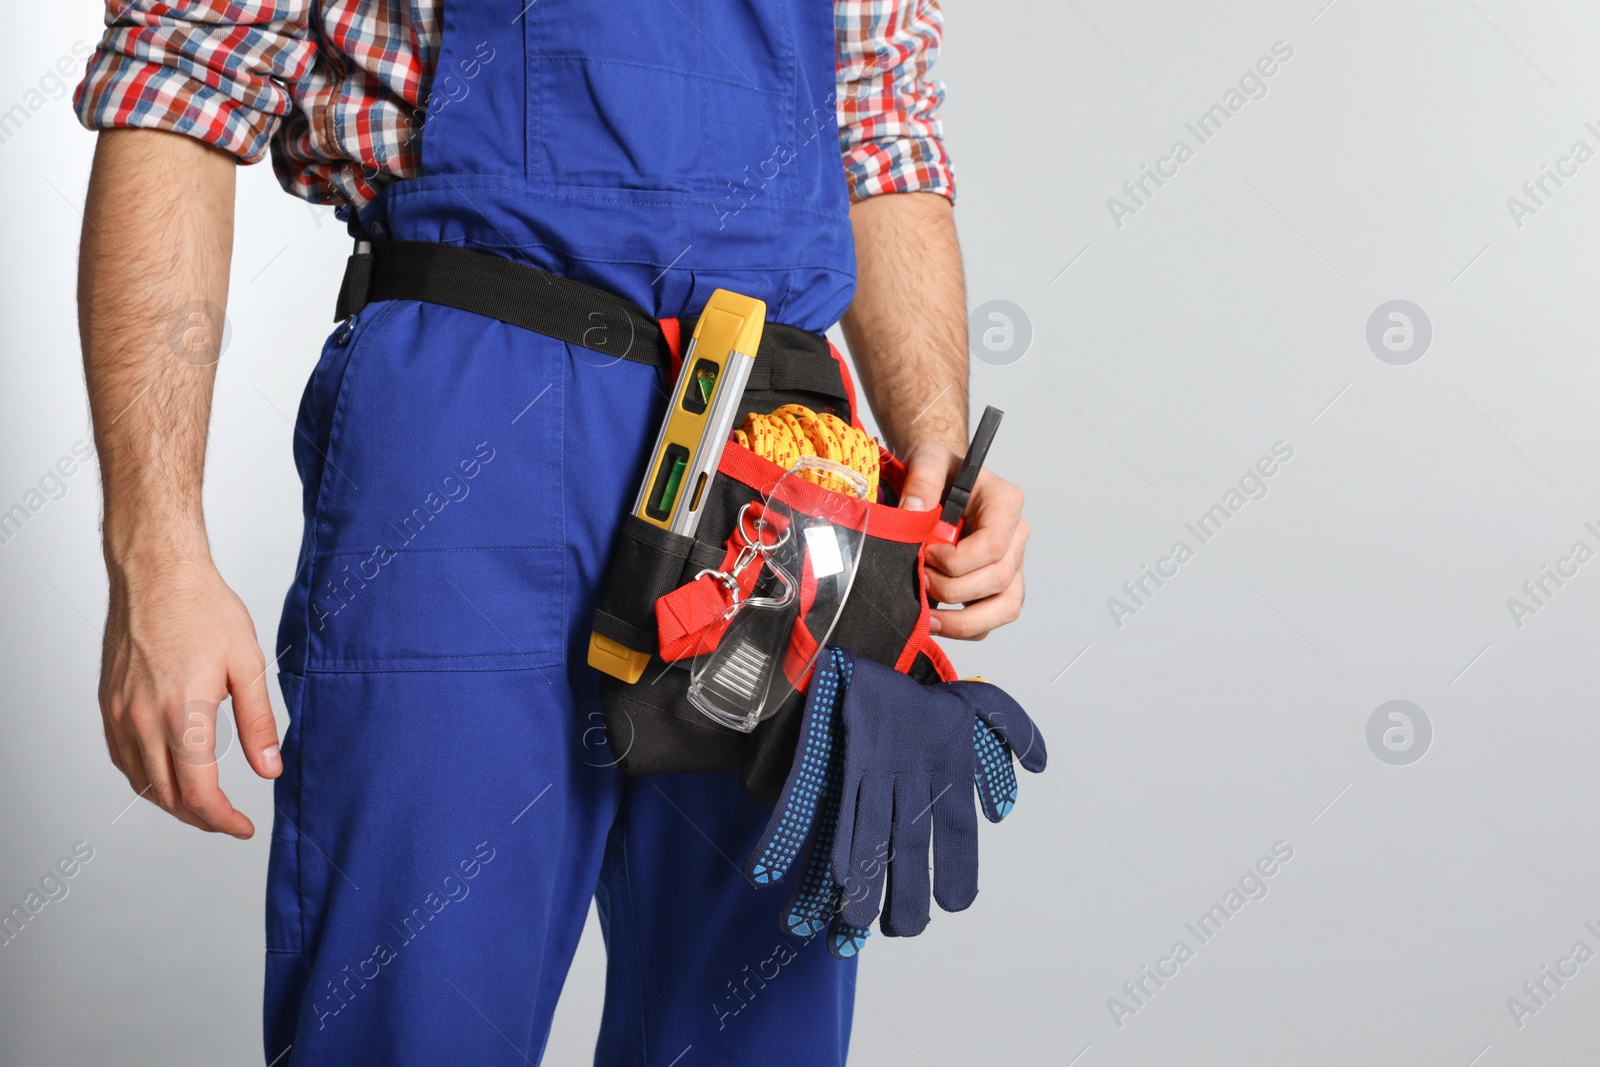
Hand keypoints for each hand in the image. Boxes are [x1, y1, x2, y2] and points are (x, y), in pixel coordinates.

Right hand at [99, 558, 280, 835]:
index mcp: (184, 714)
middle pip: (169, 797)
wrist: (157, 574)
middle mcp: (145, 720)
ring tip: (202, 806)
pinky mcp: (109, 704)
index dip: (223, 821)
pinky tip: (166, 777)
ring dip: (172, 803)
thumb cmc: (204, 610)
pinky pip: (123, 759)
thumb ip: (259, 724)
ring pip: (141, 783)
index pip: (199, 794)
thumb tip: (270, 770)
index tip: (243, 828)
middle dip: (201, 818)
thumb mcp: (249, 665)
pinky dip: (146, 780)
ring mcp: (121, 714)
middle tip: (228, 821)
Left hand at [899, 441, 1027, 639]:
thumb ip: (922, 480)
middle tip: (919, 578)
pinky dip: (965, 627)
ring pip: (1005, 607)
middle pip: (998, 580)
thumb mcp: (927, 459)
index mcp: (1006, 503)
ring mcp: (1011, 563)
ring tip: (928, 617)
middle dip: (952, 589)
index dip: (957, 560)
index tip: (926, 553)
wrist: (940, 481)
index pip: (994, 545)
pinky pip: (992, 619)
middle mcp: (1016, 535)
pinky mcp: (999, 585)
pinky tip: (935, 619)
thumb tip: (914, 514)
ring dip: (964, 620)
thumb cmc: (940, 470)